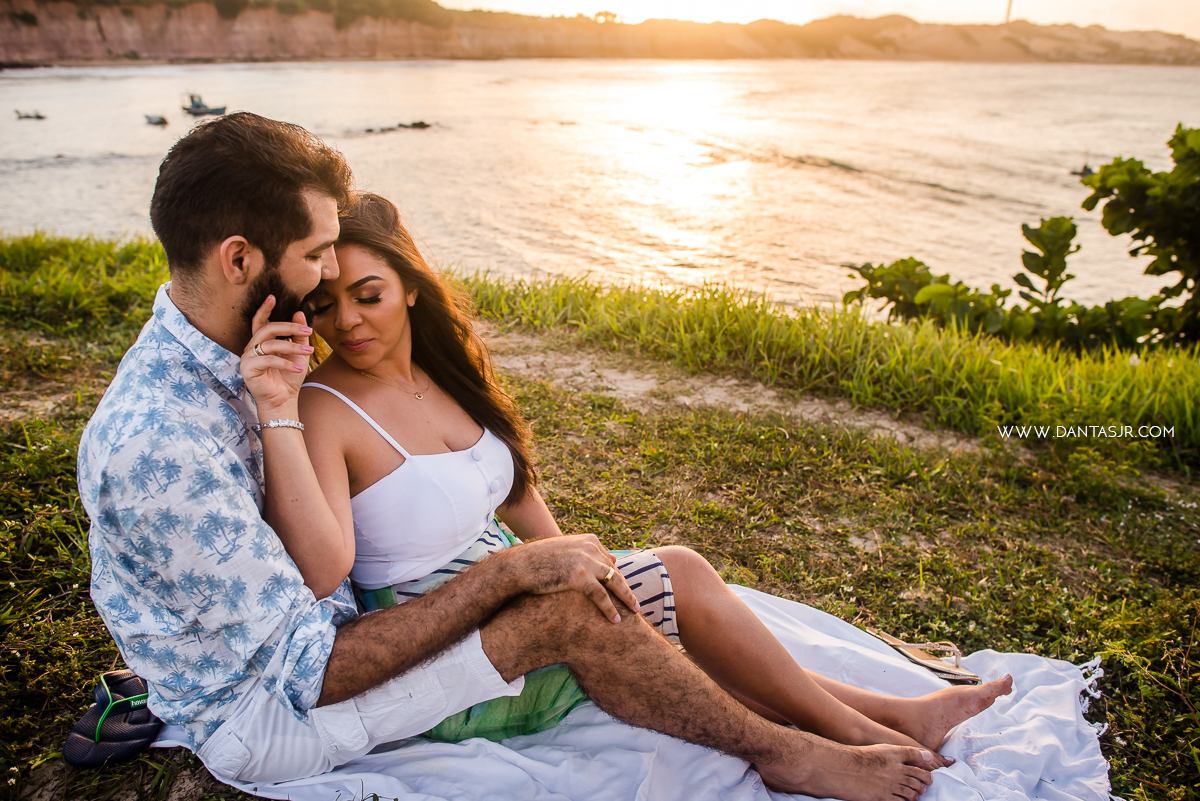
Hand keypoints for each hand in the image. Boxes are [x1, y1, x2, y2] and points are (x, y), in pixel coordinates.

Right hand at [241, 295, 314, 416]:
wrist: (284, 400)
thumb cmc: (289, 377)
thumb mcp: (297, 352)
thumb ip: (298, 334)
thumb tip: (299, 313)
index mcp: (260, 342)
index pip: (260, 322)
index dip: (264, 309)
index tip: (272, 297)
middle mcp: (251, 348)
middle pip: (267, 329)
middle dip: (289, 328)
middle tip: (308, 330)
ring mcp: (247, 358)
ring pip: (270, 344)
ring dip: (292, 346)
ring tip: (309, 350)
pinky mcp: (248, 369)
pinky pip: (268, 360)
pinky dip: (286, 363)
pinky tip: (300, 367)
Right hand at [509, 535, 640, 623]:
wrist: (521, 564)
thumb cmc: (540, 559)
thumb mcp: (566, 551)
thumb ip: (586, 554)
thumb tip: (611, 557)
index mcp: (589, 540)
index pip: (610, 561)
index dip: (617, 578)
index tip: (624, 591)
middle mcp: (591, 548)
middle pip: (615, 571)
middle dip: (626, 589)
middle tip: (636, 604)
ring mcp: (586, 562)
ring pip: (614, 583)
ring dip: (626, 598)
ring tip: (634, 612)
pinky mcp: (579, 577)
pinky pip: (601, 596)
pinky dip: (610, 609)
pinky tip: (615, 620)